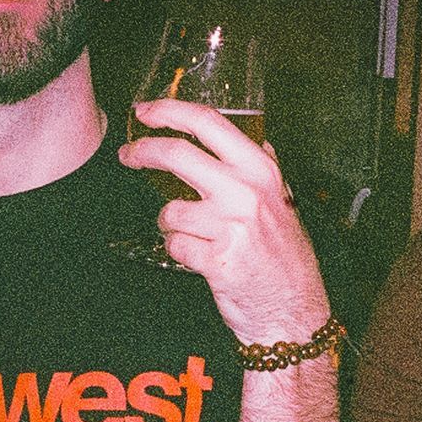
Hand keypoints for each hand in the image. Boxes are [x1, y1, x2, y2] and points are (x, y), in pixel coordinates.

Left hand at [117, 98, 328, 343]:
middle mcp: (246, 192)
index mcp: (261, 170)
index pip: (208, 123)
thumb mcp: (282, 200)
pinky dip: (179, 251)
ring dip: (171, 223)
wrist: (293, 310)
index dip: (169, 111)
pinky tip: (199, 256)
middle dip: (142, 152)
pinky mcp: (215, 260)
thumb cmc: (285, 257)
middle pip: (176, 154)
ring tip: (192, 235)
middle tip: (128, 155)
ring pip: (170, 210)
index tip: (145, 111)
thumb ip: (263, 167)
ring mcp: (230, 226)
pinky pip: (174, 245)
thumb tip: (252, 136)